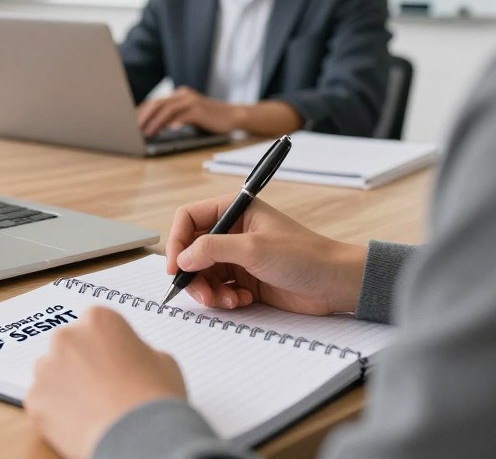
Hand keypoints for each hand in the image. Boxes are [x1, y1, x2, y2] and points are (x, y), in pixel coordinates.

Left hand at [25, 307, 185, 458]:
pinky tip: (79, 422)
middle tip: (101, 387)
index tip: (110, 362)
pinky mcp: (34, 398)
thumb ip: (136, 349)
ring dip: (64, 385)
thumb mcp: (161, 360)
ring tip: (90, 408)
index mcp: (98, 319)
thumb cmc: (155, 398)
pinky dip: (55, 411)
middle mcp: (67, 337)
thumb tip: (128, 357)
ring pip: (51, 372)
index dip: (104, 346)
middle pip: (69, 346)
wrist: (140, 437)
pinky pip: (42, 401)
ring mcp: (47, 367)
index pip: (94, 326)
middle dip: (80, 363)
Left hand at [136, 87, 238, 136]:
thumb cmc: (207, 119)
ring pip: (167, 109)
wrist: (233, 116)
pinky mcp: (200, 110)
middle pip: (157, 103)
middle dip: (143, 116)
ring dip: (154, 122)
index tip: (128, 123)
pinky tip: (164, 130)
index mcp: (178, 95)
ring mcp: (192, 101)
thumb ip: (171, 118)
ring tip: (145, 133)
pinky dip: (172, 123)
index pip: (154, 102)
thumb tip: (149, 127)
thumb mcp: (186, 116)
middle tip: (131, 129)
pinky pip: (182, 116)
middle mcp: (183, 95)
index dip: (140, 113)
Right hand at [166, 194, 365, 315]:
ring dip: (210, 290)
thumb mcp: (254, 248)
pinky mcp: (246, 279)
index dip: (177, 241)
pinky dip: (225, 298)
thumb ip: (212, 249)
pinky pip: (219, 289)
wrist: (336, 284)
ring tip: (227, 301)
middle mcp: (232, 231)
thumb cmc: (304, 256)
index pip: (189, 219)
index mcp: (234, 210)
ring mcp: (238, 256)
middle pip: (192, 250)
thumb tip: (182, 258)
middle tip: (203, 294)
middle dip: (194, 274)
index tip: (175, 266)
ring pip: (204, 273)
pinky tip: (243, 301)